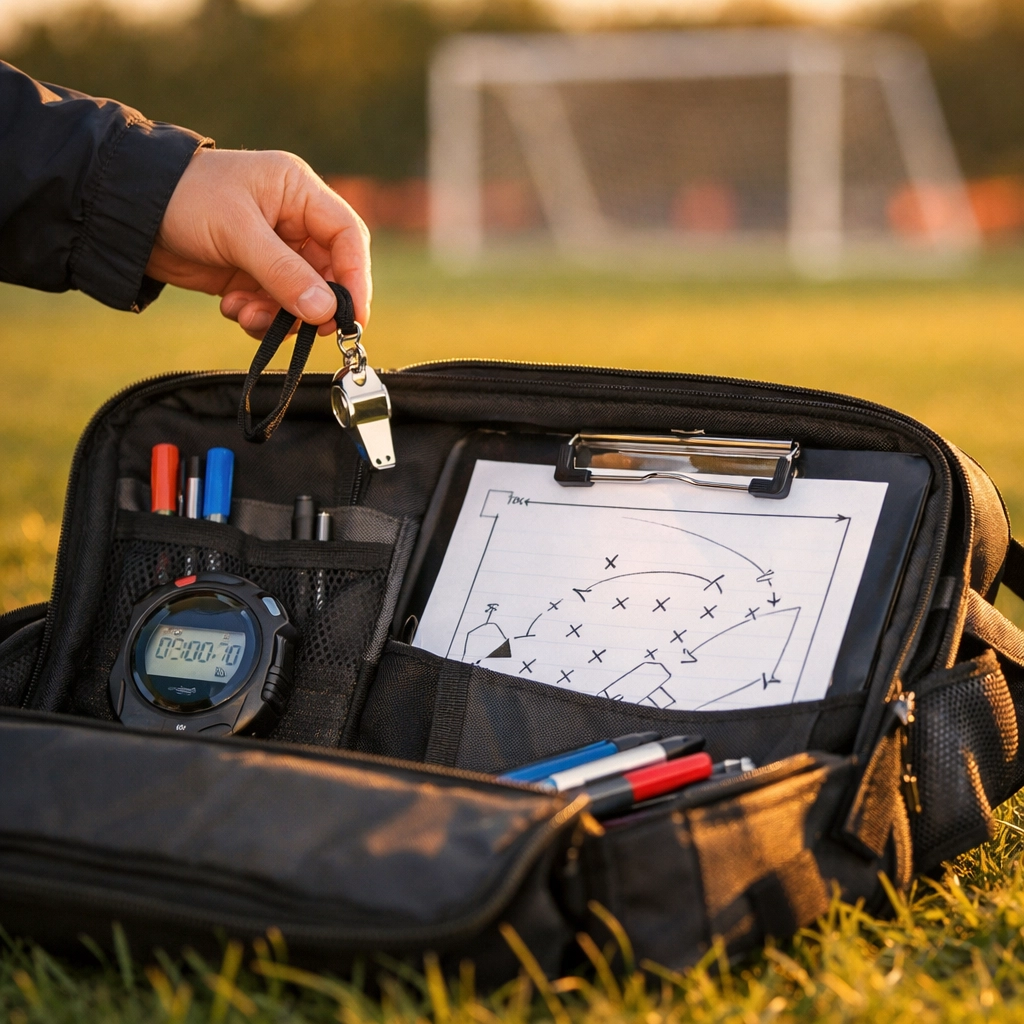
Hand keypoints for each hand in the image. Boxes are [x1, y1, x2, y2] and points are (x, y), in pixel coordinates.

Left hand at [145, 148, 370, 338]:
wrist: (126, 215)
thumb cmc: (182, 199)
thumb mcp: (237, 232)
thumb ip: (284, 273)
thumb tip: (326, 312)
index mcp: (299, 192)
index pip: (348, 237)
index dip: (356, 278)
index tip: (351, 317)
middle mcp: (293, 221)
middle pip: (329, 274)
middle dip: (313, 304)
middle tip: (303, 329)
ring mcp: (275, 251)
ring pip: (303, 297)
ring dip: (280, 316)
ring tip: (245, 313)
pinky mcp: (254, 276)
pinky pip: (276, 308)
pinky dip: (260, 318)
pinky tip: (231, 307)